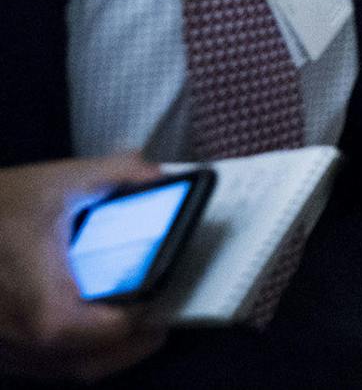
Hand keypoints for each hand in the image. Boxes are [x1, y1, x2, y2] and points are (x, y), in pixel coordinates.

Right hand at [0, 154, 168, 382]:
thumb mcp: (56, 182)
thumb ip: (115, 175)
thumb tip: (155, 176)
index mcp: (45, 308)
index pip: (110, 333)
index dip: (142, 319)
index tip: (162, 298)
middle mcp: (20, 340)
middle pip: (89, 363)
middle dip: (128, 346)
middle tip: (154, 320)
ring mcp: (1, 350)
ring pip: (59, 370)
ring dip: (96, 354)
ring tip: (126, 324)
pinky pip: (33, 365)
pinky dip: (62, 354)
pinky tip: (78, 326)